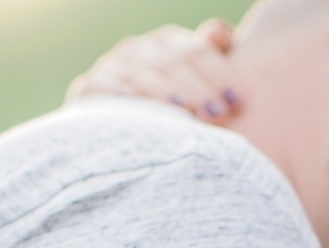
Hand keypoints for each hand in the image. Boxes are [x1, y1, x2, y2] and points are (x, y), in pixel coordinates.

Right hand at [66, 20, 242, 125]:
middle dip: (199, 88)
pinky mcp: (90, 89)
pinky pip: (107, 87)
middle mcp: (138, 50)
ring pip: (145, 74)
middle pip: (172, 62)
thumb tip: (220, 33)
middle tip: (221, 115)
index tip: (238, 101)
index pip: (195, 50)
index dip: (220, 73)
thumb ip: (213, 60)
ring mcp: (113, 68)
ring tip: (189, 114)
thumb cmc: (173, 113)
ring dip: (168, 93)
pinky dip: (126, 95)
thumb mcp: (196, 88)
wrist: (116, 134)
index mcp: (167, 45)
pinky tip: (144, 108)